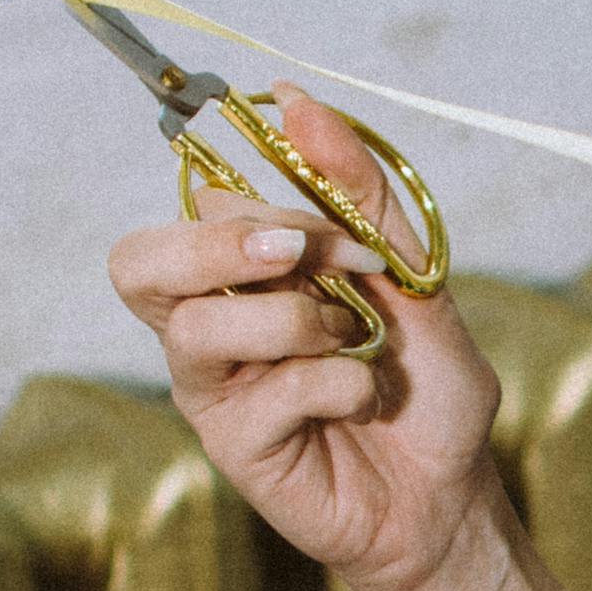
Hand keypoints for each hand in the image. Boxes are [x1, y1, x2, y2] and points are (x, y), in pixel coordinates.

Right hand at [108, 89, 505, 590]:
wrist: (453, 490)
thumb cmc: (425, 387)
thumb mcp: (411, 271)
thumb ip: (353, 189)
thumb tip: (293, 100)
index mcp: (244, 275)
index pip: (202, 207)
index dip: (272, 209)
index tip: (355, 239)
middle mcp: (213, 325)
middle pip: (138, 261)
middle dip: (222, 246)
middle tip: (300, 260)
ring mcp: (215, 388)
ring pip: (195, 326)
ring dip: (296, 322)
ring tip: (355, 345)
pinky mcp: (234, 447)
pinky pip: (263, 392)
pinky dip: (334, 384)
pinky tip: (363, 401)